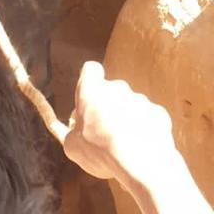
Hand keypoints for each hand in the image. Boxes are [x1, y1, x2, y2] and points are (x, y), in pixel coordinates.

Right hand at [64, 63, 176, 195]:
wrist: (140, 160)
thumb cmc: (100, 150)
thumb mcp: (73, 147)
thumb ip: (71, 134)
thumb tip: (72, 133)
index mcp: (92, 89)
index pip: (90, 69)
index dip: (89, 81)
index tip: (87, 99)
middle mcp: (117, 88)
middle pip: (111, 91)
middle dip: (109, 107)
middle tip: (104, 133)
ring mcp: (140, 99)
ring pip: (131, 106)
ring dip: (128, 120)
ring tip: (126, 146)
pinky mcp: (159, 113)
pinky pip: (150, 119)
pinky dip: (146, 130)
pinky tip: (143, 148)